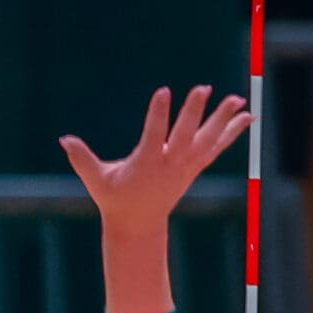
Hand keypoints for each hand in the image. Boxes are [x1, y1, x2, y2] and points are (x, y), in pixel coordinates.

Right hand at [61, 86, 250, 237]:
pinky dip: (232, 132)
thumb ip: (81, 159)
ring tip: (237, 99)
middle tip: (203, 88)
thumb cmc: (114, 198)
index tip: (163, 92)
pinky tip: (248, 116)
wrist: (138, 224)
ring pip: (207, 139)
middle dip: (193, 112)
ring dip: (223, 119)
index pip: (153, 135)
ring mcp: (185, 166)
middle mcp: (169, 165)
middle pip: (185, 134)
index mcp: (145, 165)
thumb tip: (64, 140)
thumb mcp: (96, 180)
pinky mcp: (194, 167)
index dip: (158, 114)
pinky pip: (217, 147)